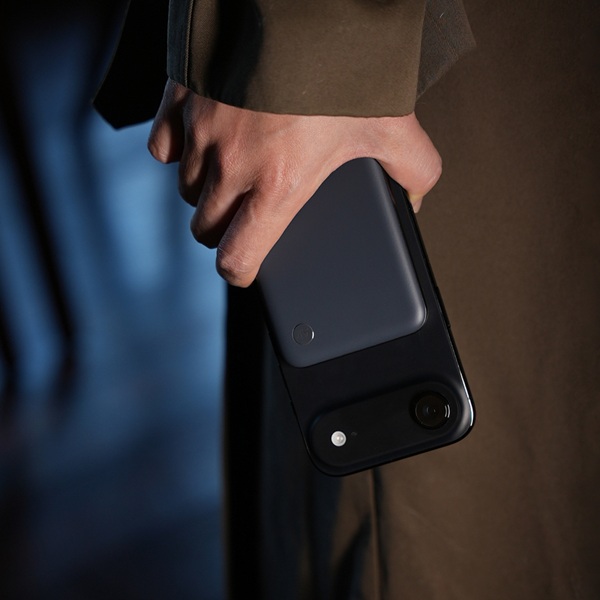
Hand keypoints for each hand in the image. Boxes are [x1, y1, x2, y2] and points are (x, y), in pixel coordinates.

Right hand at [148, 79, 440, 286]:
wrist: (300, 4)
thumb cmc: (343, 66)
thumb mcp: (390, 123)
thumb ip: (413, 170)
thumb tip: (416, 199)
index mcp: (279, 185)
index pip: (236, 255)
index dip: (239, 271)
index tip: (245, 268)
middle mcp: (232, 166)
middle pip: (205, 229)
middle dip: (223, 232)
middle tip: (244, 218)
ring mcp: (201, 134)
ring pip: (186, 190)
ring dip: (205, 193)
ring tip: (231, 176)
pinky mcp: (181, 101)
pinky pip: (162, 147)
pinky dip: (177, 152)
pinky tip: (204, 143)